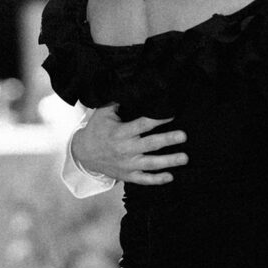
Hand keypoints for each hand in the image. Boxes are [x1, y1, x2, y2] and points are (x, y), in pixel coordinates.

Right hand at [72, 103, 188, 184]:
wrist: (83, 154)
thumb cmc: (97, 130)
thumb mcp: (103, 113)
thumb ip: (117, 101)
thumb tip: (132, 87)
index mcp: (120, 132)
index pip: (142, 125)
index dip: (157, 119)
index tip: (171, 114)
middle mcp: (125, 149)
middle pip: (150, 144)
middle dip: (168, 140)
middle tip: (183, 136)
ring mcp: (127, 164)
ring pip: (150, 164)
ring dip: (168, 161)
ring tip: (184, 158)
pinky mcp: (127, 175)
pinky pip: (143, 180)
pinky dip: (156, 180)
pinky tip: (171, 177)